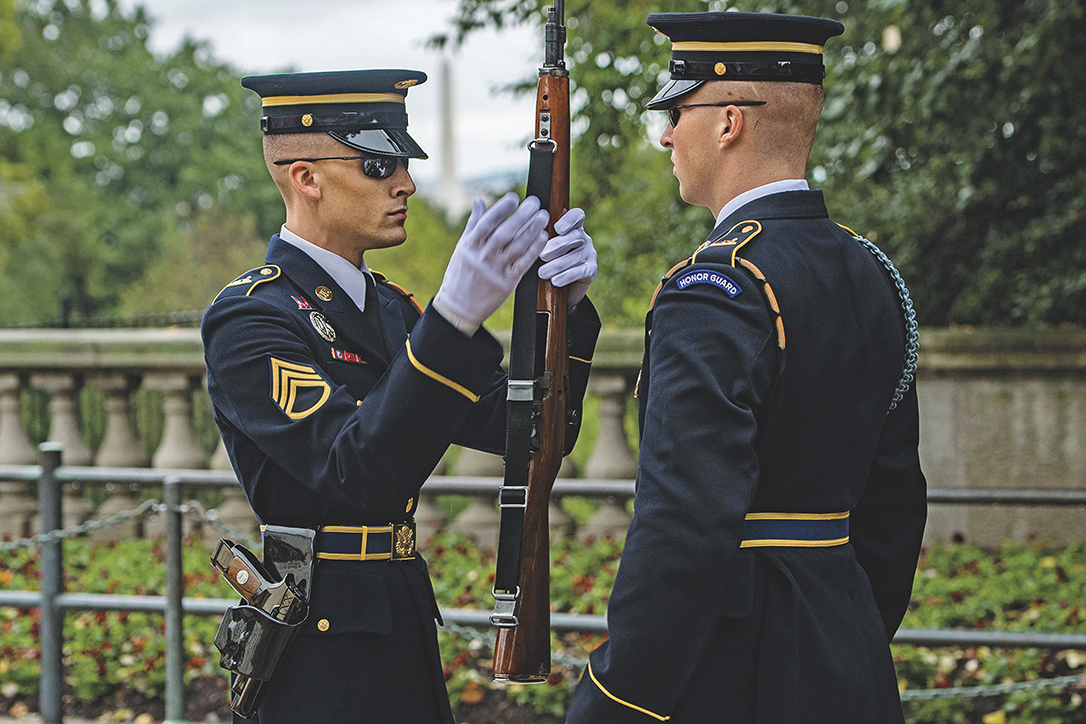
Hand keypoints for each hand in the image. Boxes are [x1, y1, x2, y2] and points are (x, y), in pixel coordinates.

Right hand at [433, 192, 549, 334]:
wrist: (459, 308)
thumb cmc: (461, 274)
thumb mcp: (462, 248)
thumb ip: (473, 224)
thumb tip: (479, 200)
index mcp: (469, 246)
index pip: (486, 224)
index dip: (501, 209)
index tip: (514, 197)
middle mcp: (482, 258)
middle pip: (503, 234)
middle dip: (521, 217)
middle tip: (535, 202)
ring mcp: (495, 272)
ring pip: (516, 248)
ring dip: (532, 231)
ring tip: (543, 217)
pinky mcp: (506, 284)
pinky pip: (523, 265)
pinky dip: (534, 250)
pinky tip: (543, 237)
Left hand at [538, 207, 596, 307]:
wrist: (557, 290)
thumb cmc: (546, 262)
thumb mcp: (541, 248)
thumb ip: (538, 238)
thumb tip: (528, 229)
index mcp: (572, 227)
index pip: (577, 215)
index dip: (569, 220)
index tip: (557, 229)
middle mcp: (584, 238)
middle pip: (574, 236)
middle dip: (557, 246)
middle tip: (542, 255)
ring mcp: (590, 253)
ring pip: (576, 256)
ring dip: (557, 265)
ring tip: (542, 273)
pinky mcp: (592, 270)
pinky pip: (580, 271)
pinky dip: (566, 276)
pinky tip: (555, 281)